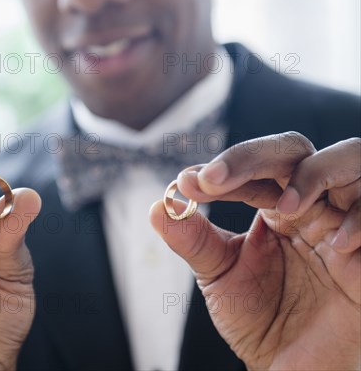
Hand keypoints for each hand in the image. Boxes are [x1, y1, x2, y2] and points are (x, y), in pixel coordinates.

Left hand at [150, 133, 359, 369]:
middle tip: (216, 178)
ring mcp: (343, 222)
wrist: (289, 365)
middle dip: (253, 156)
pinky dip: (360, 220)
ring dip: (315, 174)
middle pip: (293, 149)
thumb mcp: (219, 274)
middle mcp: (308, 205)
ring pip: (350, 159)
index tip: (189, 183)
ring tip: (287, 207)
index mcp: (271, 205)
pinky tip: (335, 246)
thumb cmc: (257, 317)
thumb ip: (192, 239)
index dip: (223, 168)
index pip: (252, 167)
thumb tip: (158, 206)